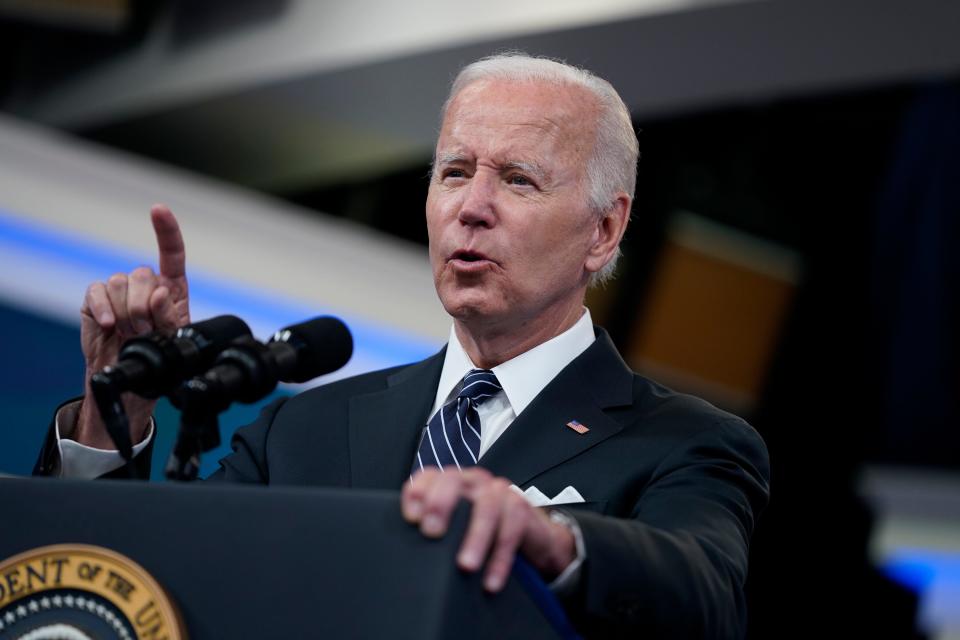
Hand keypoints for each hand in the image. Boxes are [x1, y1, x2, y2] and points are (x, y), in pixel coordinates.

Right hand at [75, 204, 189, 447]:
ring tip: (131, 333)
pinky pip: (97, 291)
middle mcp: (146, 284)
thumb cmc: (158, 356)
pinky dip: (104, 308)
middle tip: (146, 331)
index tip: (158, 210)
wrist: (130, 376)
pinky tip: (110, 325)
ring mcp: (119, 290)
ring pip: (121, 282)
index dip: (166, 230)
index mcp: (172, 288)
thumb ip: (170, 316)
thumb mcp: (174, 339)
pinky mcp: (96, 299)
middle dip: (146, 307)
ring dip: (127, 312)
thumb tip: (160, 294)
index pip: (172, 254)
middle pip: (144, 274)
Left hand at [401, 467, 575, 591]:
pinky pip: (511, 529)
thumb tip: (405, 554)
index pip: (429, 477)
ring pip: (486, 507)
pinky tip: (490, 580)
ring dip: (475, 538)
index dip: (417, 492)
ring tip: (465, 566)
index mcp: (452, 483)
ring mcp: (499, 491)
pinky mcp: (521, 508)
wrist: (529, 537)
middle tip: (432, 532)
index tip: (411, 518)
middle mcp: (473, 482)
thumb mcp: (456, 528)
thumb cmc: (484, 532)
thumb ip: (435, 529)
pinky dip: (500, 559)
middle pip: (453, 481)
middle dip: (441, 504)